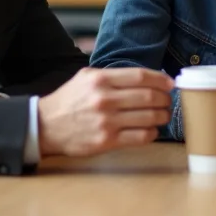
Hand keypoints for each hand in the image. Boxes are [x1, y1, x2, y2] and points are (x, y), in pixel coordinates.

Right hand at [37, 67, 173, 157]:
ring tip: (163, 115)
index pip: (141, 76)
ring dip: (162, 116)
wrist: (46, 125)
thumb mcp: (86, 77)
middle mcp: (105, 99)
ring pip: (148, 117)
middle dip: (164, 99)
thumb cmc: (69, 100)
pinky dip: (152, 133)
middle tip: (168, 100)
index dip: (161, 79)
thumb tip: (145, 77)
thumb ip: (113, 74)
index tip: (170, 84)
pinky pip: (140, 137)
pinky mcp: (107, 141)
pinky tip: (151, 130)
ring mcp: (107, 121)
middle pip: (149, 97)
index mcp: (101, 79)